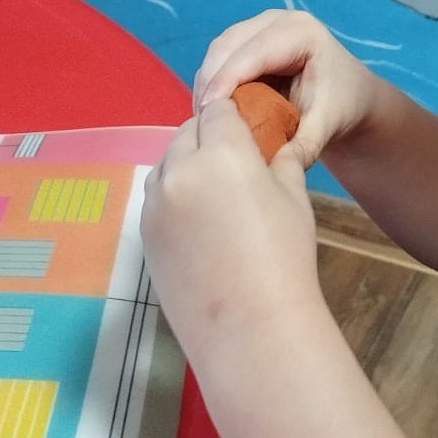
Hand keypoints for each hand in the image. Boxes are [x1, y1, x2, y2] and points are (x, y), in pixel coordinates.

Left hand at [140, 98, 320, 358]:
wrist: (251, 326)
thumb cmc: (285, 257)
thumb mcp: (294, 197)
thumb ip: (279, 160)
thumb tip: (272, 145)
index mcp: (223, 152)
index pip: (219, 110)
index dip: (233, 114)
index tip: (246, 127)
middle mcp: (181, 169)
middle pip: (187, 132)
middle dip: (208, 136)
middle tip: (233, 160)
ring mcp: (155, 203)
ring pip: (166, 162)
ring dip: (185, 162)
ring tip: (213, 190)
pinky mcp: (143, 233)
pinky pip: (156, 196)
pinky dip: (173, 194)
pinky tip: (197, 219)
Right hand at [194, 9, 378, 169]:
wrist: (350, 94)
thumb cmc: (341, 105)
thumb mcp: (326, 127)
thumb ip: (302, 146)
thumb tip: (270, 168)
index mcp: (302, 33)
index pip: (254, 53)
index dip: (226, 80)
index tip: (207, 114)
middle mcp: (278, 20)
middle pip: (228, 45)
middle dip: (210, 83)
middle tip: (201, 123)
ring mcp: (261, 25)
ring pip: (218, 50)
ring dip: (207, 83)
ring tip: (204, 120)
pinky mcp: (249, 38)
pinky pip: (220, 57)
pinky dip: (212, 82)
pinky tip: (211, 111)